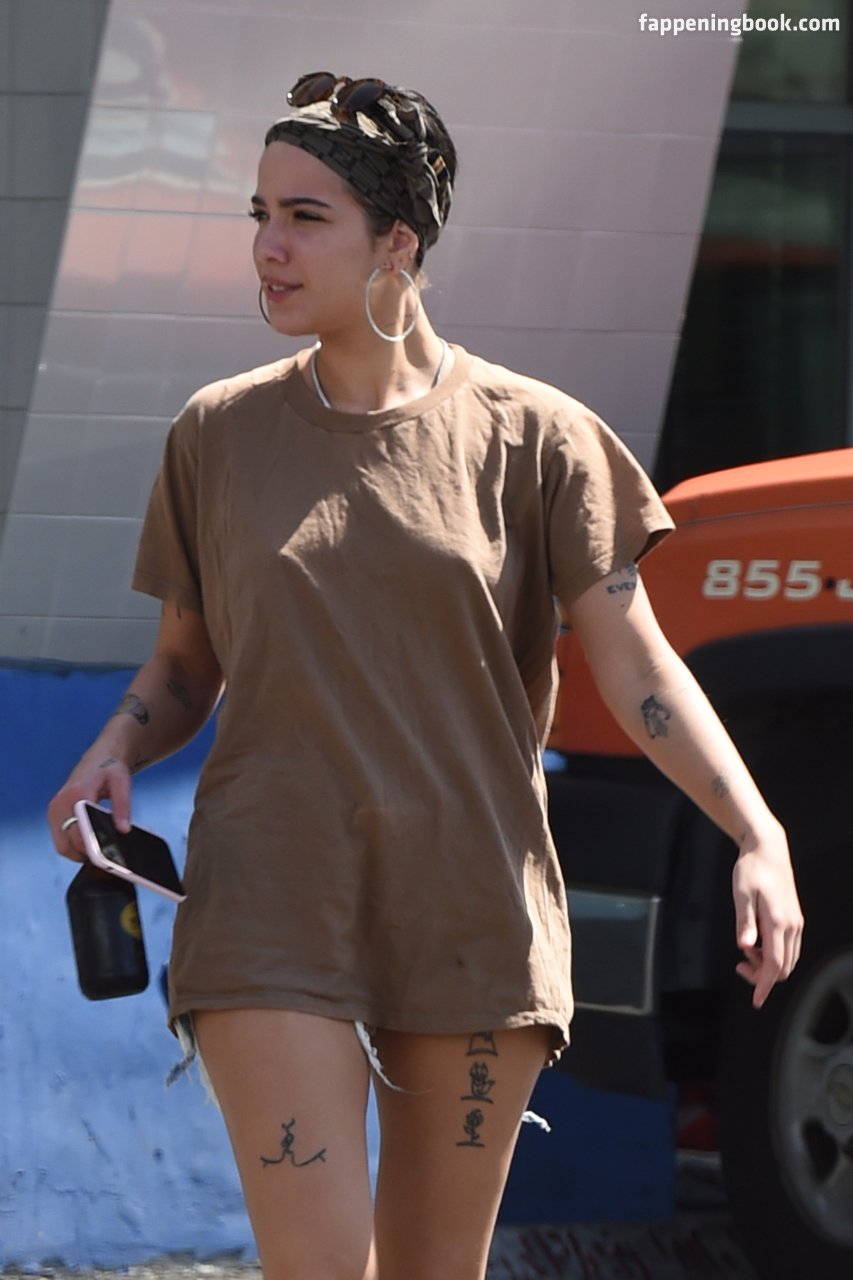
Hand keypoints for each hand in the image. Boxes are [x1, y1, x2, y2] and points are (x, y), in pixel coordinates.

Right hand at [47, 757, 132, 862]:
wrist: (99, 758)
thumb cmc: (110, 768)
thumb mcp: (122, 782)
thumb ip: (122, 806)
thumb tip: (123, 829)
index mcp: (76, 794)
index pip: (79, 832)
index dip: (91, 848)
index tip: (105, 860)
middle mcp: (60, 803)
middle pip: (66, 844)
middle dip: (85, 855)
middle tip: (106, 860)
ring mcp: (54, 810)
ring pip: (61, 846)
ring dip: (77, 853)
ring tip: (99, 853)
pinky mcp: (54, 814)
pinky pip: (61, 839)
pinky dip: (73, 846)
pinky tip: (90, 844)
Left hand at [732, 823, 803, 1007]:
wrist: (768, 850)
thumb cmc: (752, 869)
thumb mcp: (741, 894)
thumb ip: (744, 922)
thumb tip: (744, 947)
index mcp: (778, 922)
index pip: (775, 964)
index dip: (764, 985)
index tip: (756, 1000)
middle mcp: (792, 926)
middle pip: (783, 968)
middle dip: (762, 975)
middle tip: (739, 964)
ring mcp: (796, 923)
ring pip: (788, 960)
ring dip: (768, 964)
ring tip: (747, 949)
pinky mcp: (794, 919)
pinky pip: (789, 948)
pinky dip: (774, 954)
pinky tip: (757, 943)